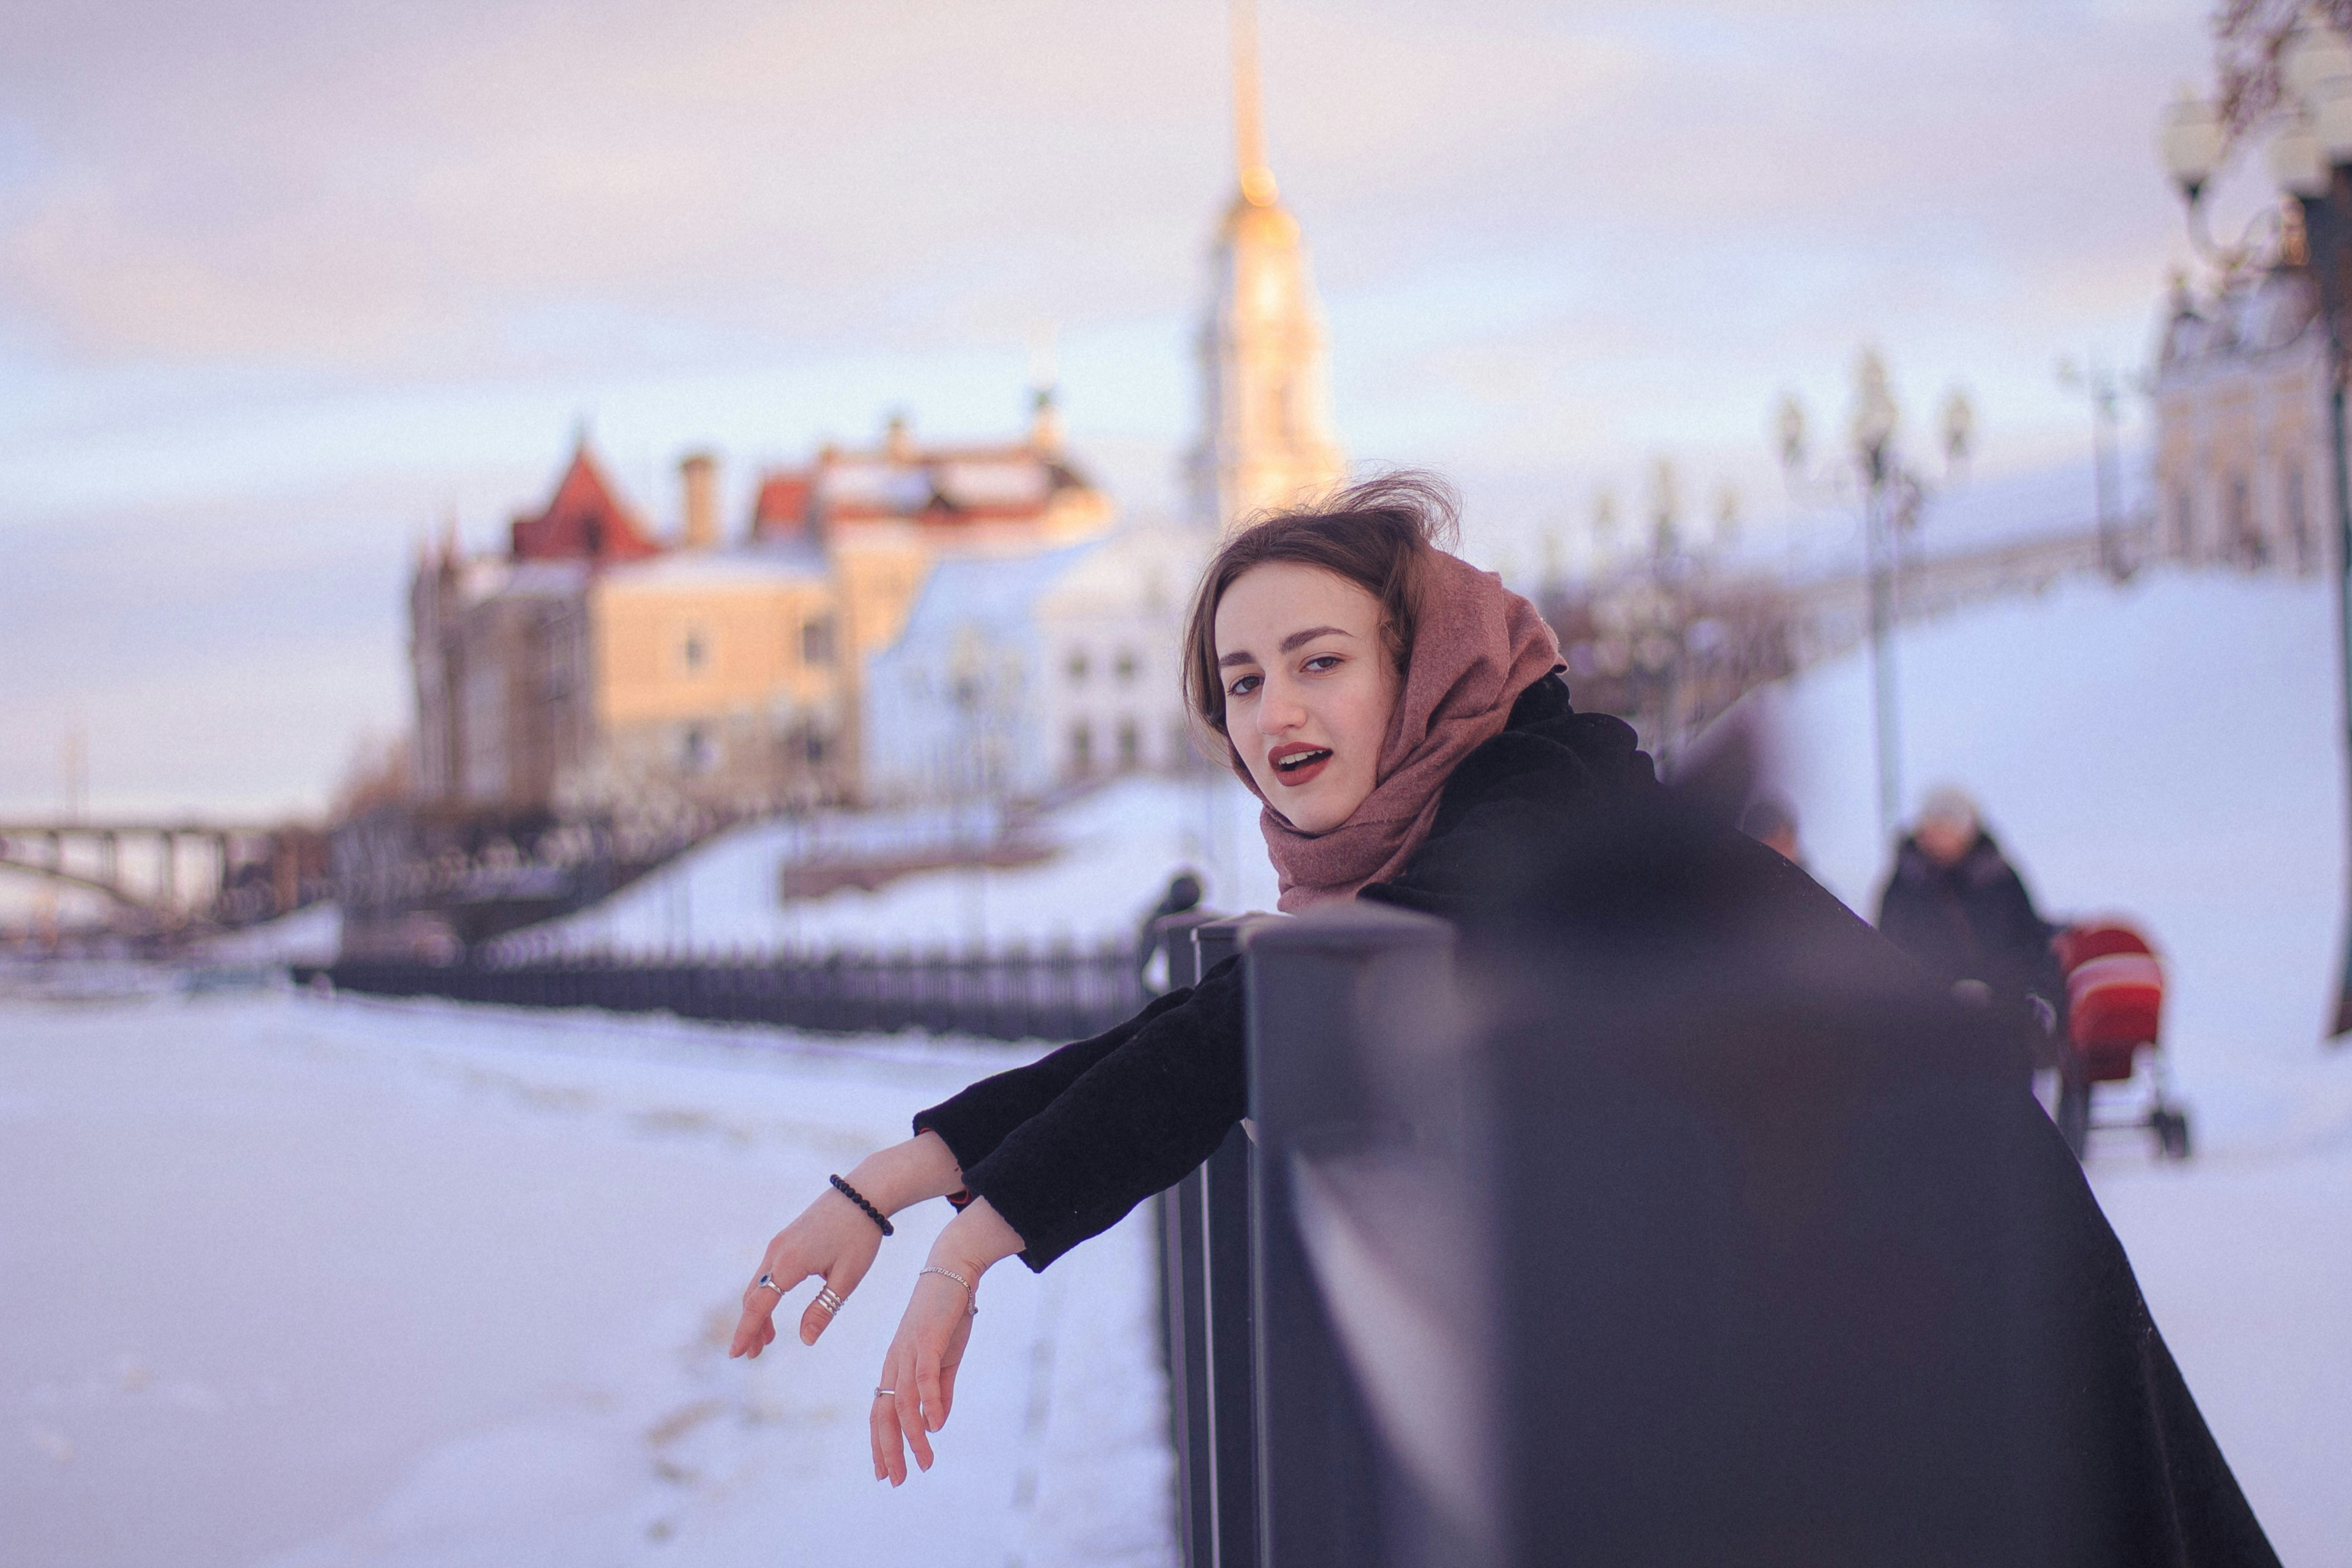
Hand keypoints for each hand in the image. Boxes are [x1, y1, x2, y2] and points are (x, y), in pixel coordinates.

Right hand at [729, 1186, 883, 1357]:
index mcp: (790, 1263)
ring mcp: (779, 1243)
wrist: (863, 1193)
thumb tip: (805, 1340)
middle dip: (751, 1327)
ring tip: (768, 1340)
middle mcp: (777, 1252)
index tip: (735, 1354)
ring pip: (759, 1284)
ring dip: (758, 1312)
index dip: (746, 1331)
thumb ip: (823, 1309)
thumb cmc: (860, 1236)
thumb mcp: (847, 1278)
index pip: (759, 1305)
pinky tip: (776, 1308)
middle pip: (753, 1297)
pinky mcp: (786, 1238)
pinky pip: (768, 1272)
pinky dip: (767, 1294)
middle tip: (753, 1355)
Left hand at [871, 1265, 976, 1484]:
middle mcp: (895, 1362)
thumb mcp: (945, 1359)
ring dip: (912, 1436)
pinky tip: (935, 1425)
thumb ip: (940, 1390)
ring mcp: (907, 1351)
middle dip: (888, 1450)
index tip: (885, 1473)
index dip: (881, 1443)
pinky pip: (922, 1377)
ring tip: (924, 1462)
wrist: (953, 1270)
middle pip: (883, 1413)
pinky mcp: (925, 1339)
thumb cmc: (947, 1314)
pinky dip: (928, 1402)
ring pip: (902, 1402)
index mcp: (896, 1367)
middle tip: (896, 1480)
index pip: (881, 1412)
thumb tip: (935, 1425)